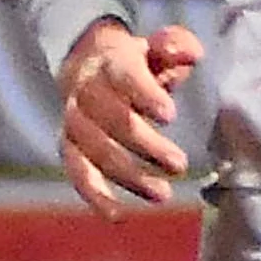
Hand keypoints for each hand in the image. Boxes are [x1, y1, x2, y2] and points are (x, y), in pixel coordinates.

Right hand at [57, 19, 202, 211]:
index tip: (170, 115)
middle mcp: (85, 92)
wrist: (88, 64)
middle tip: (179, 165)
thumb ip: (176, 45)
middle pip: (111, 119)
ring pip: (95, 151)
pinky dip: (94, 196)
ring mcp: (74, 121)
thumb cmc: (136, 61)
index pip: (123, 76)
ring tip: (162, 194)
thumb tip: (190, 54)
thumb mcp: (157, 46)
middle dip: (145, 144)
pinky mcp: (70, 147)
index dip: (144, 94)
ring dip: (128, 176)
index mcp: (110, 62)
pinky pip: (77, 172)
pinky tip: (118, 215)